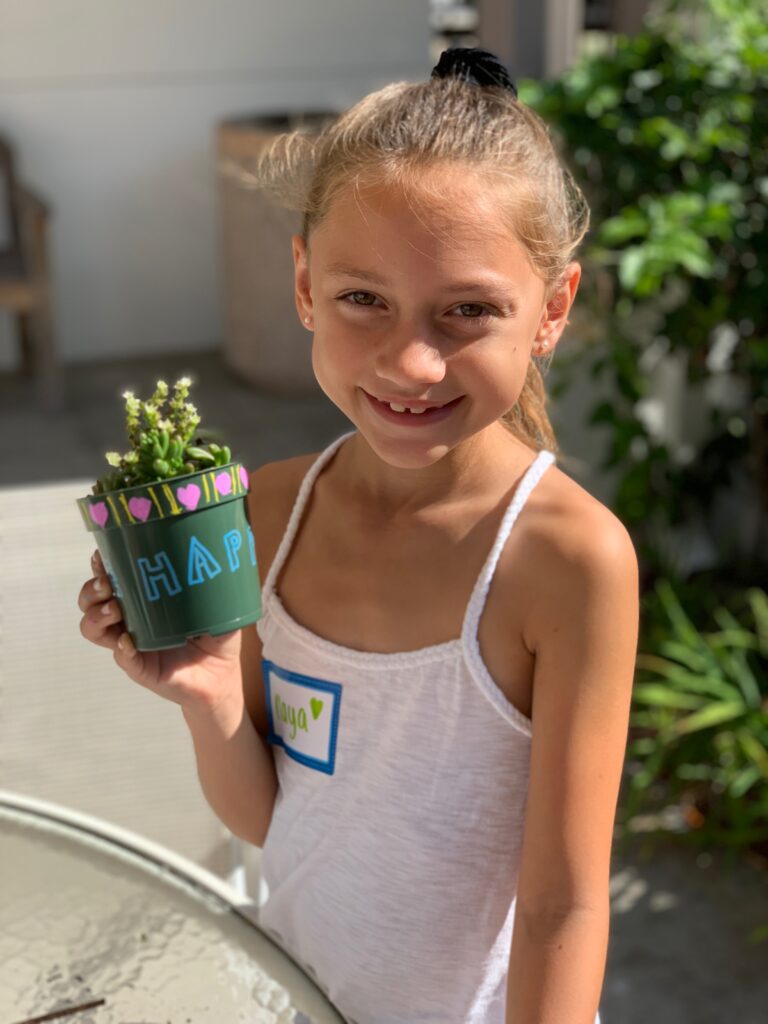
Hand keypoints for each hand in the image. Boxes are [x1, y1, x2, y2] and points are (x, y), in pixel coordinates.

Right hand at [78, 549, 243, 715]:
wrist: (221, 675)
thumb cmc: (214, 635)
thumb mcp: (216, 604)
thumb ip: (215, 584)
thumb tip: (221, 556)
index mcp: (140, 601)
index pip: (110, 579)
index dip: (101, 566)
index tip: (101, 554)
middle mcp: (129, 621)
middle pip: (91, 603)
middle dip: (91, 591)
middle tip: (106, 584)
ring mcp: (131, 645)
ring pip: (94, 630)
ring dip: (96, 617)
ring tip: (113, 610)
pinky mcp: (141, 669)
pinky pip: (124, 659)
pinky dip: (122, 650)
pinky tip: (128, 642)